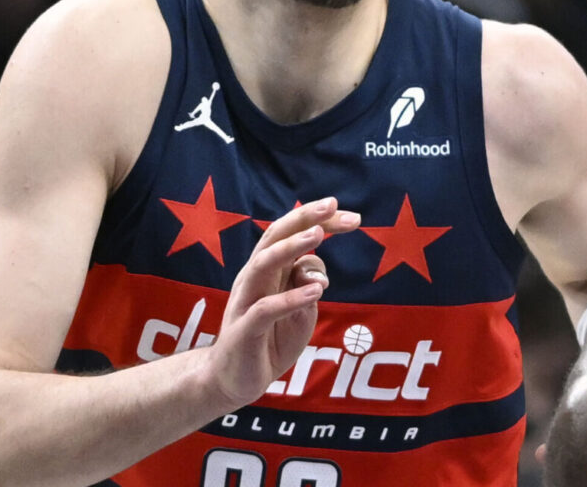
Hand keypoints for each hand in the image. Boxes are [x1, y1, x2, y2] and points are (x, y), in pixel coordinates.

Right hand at [203, 197, 359, 407]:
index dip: (319, 221)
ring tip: (318, 235)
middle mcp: (254, 279)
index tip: (352, 216)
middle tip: (332, 205)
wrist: (234, 380)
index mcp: (268, 270)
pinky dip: (291, 298)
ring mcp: (246, 303)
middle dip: (303, 219)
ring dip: (291, 247)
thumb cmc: (270, 339)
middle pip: (274, 237)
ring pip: (264, 264)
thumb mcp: (300, 310)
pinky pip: (265, 309)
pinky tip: (316, 291)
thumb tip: (319, 270)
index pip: (290, 234)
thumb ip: (308, 285)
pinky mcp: (244, 331)